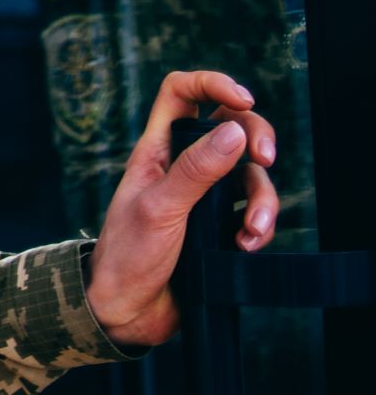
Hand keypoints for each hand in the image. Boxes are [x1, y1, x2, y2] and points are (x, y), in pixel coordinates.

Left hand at [84, 70, 277, 349]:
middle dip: (255, 137)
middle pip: (230, 127)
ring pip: (248, 174)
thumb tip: (235, 130)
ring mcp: (202, 195)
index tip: (243, 98)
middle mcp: (181, 165)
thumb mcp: (161, 207)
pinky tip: (247, 245)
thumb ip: (198, 171)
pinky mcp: (219, 225)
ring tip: (253, 231)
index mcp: (156, 148)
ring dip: (262, 199)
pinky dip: (258, 227)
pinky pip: (252, 212)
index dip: (211, 83)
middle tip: (266, 158)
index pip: (181, 93)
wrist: (128, 310)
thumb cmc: (128, 254)